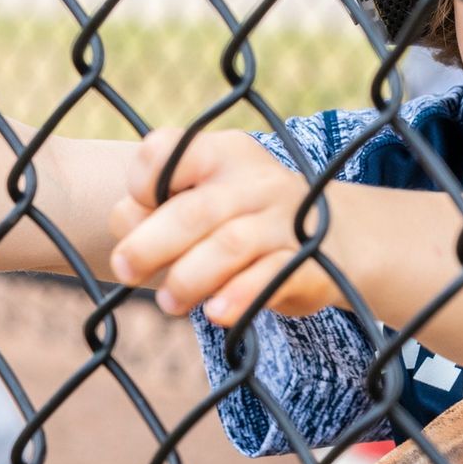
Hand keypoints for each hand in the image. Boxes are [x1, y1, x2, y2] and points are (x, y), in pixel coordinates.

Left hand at [106, 129, 344, 323]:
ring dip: (189, 278)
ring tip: (169, 302)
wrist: (336, 237)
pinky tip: (217, 312)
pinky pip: (272, 277)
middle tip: (126, 270)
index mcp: (222, 154)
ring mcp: (286, 221)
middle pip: (194, 210)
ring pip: (231, 244)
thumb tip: (128, 253)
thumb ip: (159, 215)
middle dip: (150, 245)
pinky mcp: (308, 263)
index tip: (136, 211)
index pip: (168, 152)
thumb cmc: (245, 220)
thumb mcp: (207, 200)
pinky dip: (240, 296)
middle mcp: (257, 181)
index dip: (141, 183)